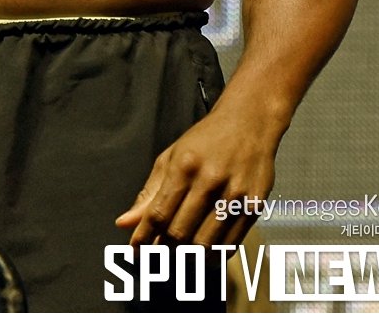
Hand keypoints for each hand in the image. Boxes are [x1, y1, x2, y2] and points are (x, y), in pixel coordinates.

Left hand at [115, 107, 276, 249]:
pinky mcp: (254, 207)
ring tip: (180, 254)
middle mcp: (209, 181)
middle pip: (180, 233)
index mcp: (184, 166)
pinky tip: (204, 252)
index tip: (135, 249)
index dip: (143, 237)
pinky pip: (230, 245)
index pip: (158, 213)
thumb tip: (124, 222)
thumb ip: (149, 193)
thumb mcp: (171, 157)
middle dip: (164, 249)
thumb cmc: (206, 139)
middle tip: (158, 252)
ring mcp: (234, 195)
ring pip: (204, 244)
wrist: (249, 122)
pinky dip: (213, 256)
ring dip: (188, 257)